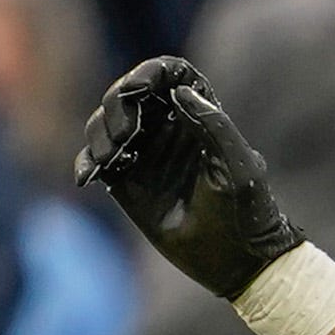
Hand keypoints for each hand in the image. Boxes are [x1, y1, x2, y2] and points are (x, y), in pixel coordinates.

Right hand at [74, 55, 305, 302]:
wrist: (235, 262)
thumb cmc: (246, 214)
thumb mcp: (237, 168)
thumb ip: (214, 126)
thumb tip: (181, 91)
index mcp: (198, 117)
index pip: (170, 75)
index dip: (151, 72)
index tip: (140, 89)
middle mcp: (167, 128)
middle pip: (127, 93)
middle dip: (117, 104)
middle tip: (125, 135)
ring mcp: (144, 153)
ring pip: (105, 122)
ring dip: (101, 132)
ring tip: (114, 159)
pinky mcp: (124, 179)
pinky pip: (94, 158)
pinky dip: (87, 161)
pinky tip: (90, 176)